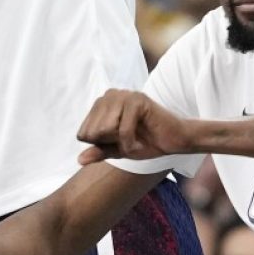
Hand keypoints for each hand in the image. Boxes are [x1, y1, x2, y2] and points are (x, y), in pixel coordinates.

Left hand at [77, 89, 192, 163]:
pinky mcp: (137, 100)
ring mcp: (124, 95)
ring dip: (121, 143)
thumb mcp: (118, 149)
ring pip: (105, 129)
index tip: (119, 140)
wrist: (174, 141)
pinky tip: (140, 141)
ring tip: (134, 139)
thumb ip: (99, 151)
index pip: (83, 132)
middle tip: (129, 139)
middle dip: (110, 143)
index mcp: (102, 104)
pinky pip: (123, 130)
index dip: (101, 144)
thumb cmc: (146, 142)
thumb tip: (79, 160)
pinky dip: (131, 143)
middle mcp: (110, 95)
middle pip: (93, 131)